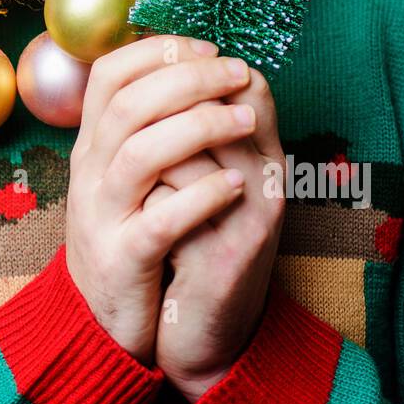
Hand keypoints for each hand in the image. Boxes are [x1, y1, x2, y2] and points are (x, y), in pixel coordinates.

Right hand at [64, 34, 256, 365]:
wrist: (102, 321)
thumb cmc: (129, 238)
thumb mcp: (125, 177)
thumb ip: (147, 128)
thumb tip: (193, 68)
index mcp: (92, 145)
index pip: (109, 74)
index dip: (157, 51)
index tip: (207, 47)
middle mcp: (90, 172)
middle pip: (129, 103)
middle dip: (190, 78)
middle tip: (238, 72)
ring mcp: (102, 215)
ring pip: (141, 153)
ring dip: (200, 127)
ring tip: (247, 120)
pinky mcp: (123, 259)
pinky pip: (160, 220)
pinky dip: (201, 196)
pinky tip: (236, 184)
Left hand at [147, 65, 285, 401]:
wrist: (204, 334)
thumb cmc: (198, 247)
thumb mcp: (210, 185)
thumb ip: (201, 135)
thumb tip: (165, 68)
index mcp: (268, 160)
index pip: (251, 84)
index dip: (200, 70)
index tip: (163, 77)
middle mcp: (268, 184)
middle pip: (219, 108)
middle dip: (167, 104)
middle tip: (136, 117)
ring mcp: (247, 221)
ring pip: (187, 148)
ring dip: (149, 148)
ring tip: (137, 167)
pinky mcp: (218, 257)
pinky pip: (171, 201)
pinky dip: (146, 195)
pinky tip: (139, 209)